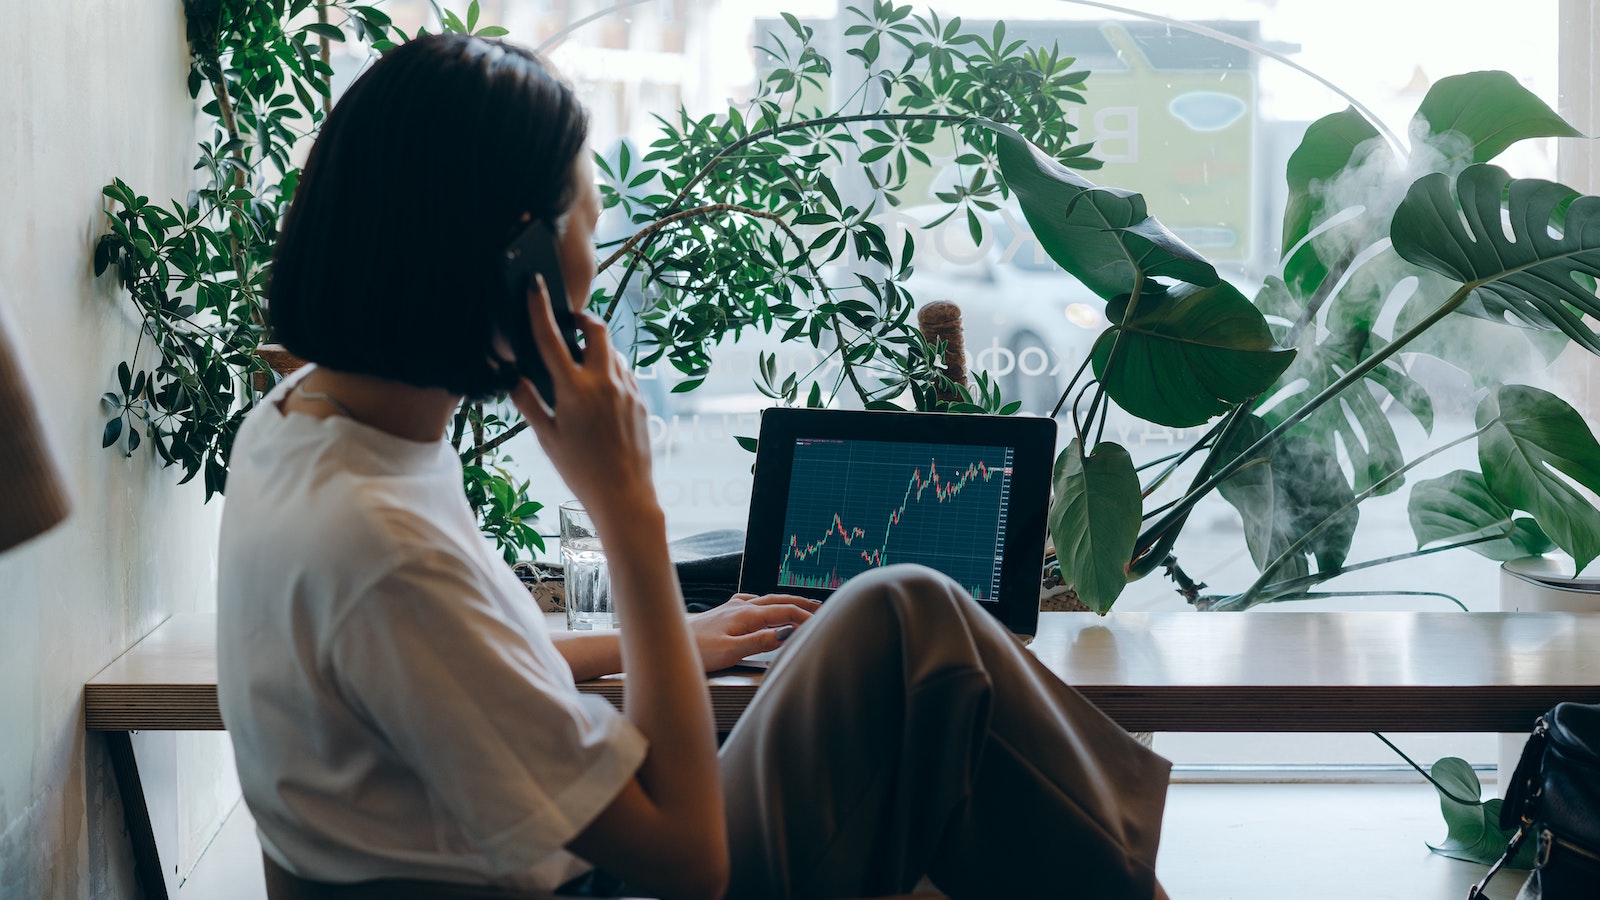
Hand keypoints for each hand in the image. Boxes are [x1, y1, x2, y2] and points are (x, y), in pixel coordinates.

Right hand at [512, 275, 654, 522]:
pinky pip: (625, 374)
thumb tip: (514, 378)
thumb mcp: (546, 438)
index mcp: (574, 389)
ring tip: (581, 367)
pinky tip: (600, 393)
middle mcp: (604, 382)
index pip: (550, 338)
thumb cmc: (580, 471)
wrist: (625, 496)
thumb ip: (528, 402)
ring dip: (597, 350)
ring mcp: (627, 390)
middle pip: (597, 329)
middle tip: (570, 323)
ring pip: (613, 353)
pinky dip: (610, 372)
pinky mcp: (641, 401)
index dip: (539, 308)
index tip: (534, 285)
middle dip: (583, 319)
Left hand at [688, 593, 820, 670]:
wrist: (668, 642)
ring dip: (787, 602)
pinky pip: (752, 602)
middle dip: (802, 604)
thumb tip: (787, 633)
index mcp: (747, 615)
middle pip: (779, 602)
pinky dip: (767, 602)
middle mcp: (742, 606)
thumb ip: (760, 642)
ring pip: (767, 600)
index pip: (785, 612)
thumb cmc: (697, 650)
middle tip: (824, 608)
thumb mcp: (731, 651)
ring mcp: (733, 607)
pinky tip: (763, 605)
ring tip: (802, 605)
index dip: (806, 617)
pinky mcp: (725, 612)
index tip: (822, 624)